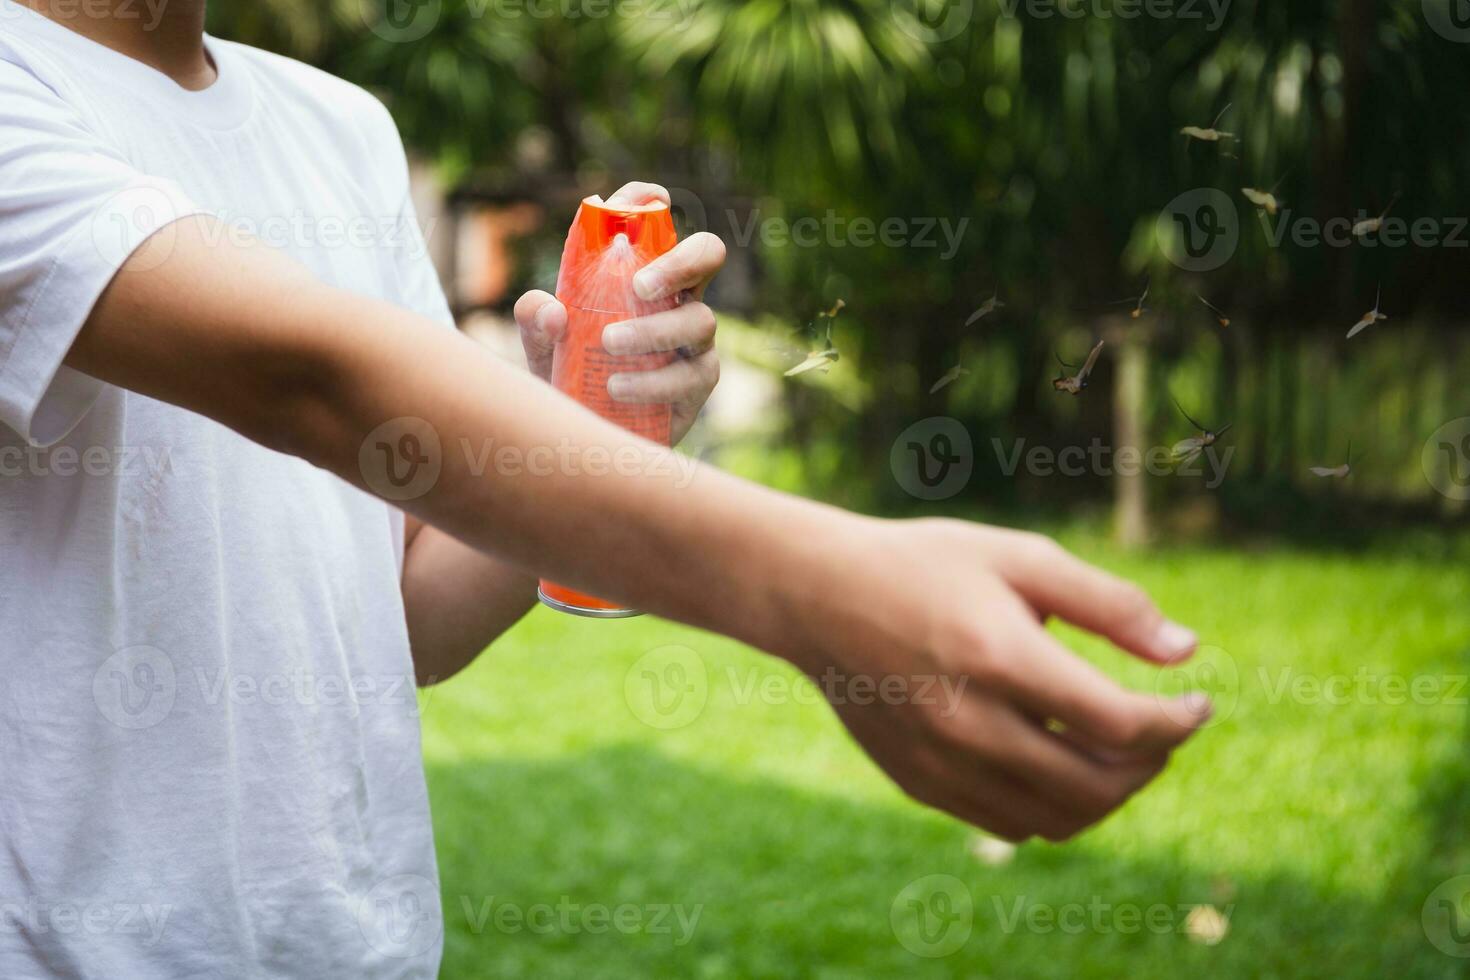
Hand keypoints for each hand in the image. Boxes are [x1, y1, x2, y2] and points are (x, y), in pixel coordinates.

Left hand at [514, 181, 725, 445]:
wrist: (585, 435)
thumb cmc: (569, 375)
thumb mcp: (541, 344)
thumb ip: (535, 319)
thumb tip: (551, 310)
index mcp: (644, 273)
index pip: (655, 225)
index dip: (652, 203)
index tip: (647, 199)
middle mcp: (678, 298)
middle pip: (707, 255)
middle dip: (680, 261)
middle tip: (640, 284)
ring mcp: (695, 341)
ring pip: (699, 320)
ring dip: (653, 331)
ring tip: (609, 346)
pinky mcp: (698, 384)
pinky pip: (690, 375)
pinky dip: (653, 381)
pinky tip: (618, 387)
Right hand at [781, 518, 1210, 842]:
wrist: (817, 597)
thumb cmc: (925, 565)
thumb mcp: (1019, 557)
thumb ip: (1108, 604)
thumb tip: (1186, 653)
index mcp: (999, 655)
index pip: (1119, 724)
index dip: (1177, 722)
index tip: (1197, 703)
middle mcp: (968, 722)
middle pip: (1096, 784)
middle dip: (1150, 763)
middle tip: (1161, 729)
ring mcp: (939, 762)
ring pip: (1057, 818)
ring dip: (1107, 794)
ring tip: (1115, 751)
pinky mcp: (919, 783)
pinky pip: (1009, 824)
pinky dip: (1053, 806)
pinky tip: (1055, 760)